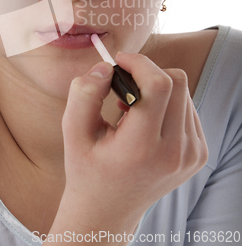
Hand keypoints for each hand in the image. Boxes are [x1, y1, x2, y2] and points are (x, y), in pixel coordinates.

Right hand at [52, 52, 207, 240]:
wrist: (108, 210)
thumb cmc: (87, 168)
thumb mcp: (72, 131)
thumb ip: (84, 93)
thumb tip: (106, 66)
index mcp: (141, 148)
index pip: (158, 85)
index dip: (140, 63)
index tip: (120, 61)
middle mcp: (174, 153)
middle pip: (177, 82)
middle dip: (147, 72)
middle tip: (123, 83)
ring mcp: (191, 155)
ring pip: (184, 92)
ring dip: (157, 88)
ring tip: (132, 109)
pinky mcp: (199, 154)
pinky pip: (188, 108)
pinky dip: (167, 104)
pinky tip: (146, 120)